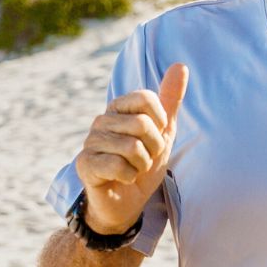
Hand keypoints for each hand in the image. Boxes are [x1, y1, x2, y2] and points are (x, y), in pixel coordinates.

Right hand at [75, 63, 188, 233]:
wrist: (128, 201)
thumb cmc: (144, 163)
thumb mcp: (164, 131)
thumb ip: (170, 99)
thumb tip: (181, 64)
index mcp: (119, 107)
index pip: (146, 98)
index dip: (160, 122)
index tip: (156, 136)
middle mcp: (101, 120)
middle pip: (142, 124)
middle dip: (153, 147)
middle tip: (145, 158)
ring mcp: (91, 141)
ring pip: (132, 147)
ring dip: (142, 164)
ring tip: (134, 169)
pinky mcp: (85, 164)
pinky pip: (119, 165)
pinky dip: (130, 176)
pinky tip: (122, 178)